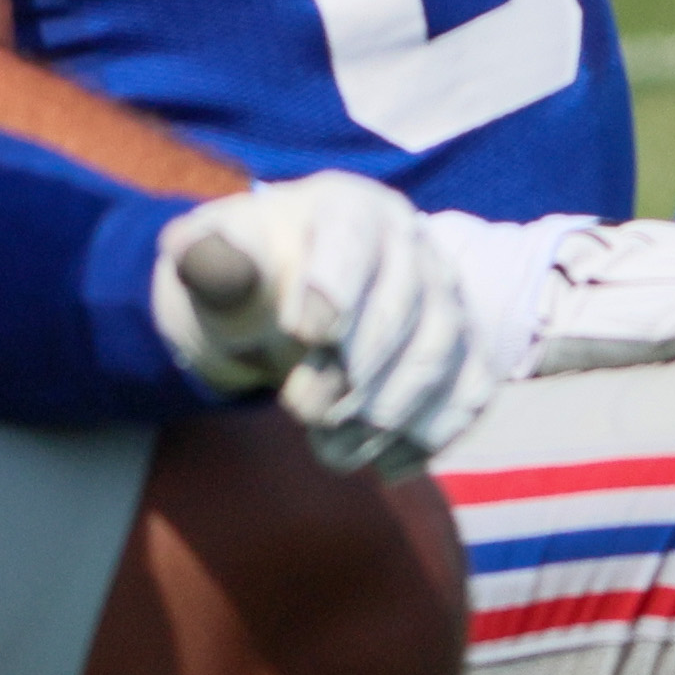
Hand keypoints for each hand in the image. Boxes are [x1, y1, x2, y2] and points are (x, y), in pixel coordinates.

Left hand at [154, 174, 498, 470]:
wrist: (281, 300)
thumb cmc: (245, 280)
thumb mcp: (212, 265)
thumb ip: (209, 264)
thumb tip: (203, 256)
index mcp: (349, 208)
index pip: (354, 242)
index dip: (337, 288)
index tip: (304, 334)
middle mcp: (412, 244)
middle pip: (405, 309)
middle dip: (354, 372)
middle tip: (301, 410)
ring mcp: (446, 297)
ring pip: (442, 355)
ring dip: (390, 415)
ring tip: (332, 451)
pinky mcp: (464, 348)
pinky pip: (471, 392)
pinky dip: (433, 436)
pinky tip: (385, 467)